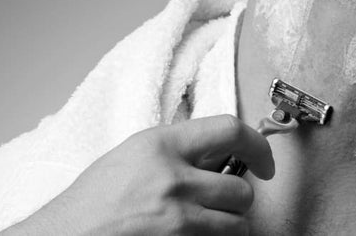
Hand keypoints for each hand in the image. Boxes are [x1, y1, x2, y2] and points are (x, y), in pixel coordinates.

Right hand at [1, 114, 273, 235]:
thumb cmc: (90, 203)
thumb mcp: (131, 157)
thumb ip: (177, 151)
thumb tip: (223, 152)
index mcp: (161, 145)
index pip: (230, 129)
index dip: (258, 146)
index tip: (265, 163)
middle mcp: (173, 179)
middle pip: (241, 189)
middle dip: (237, 201)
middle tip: (220, 205)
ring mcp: (177, 218)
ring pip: (237, 224)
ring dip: (227, 227)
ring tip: (201, 225)